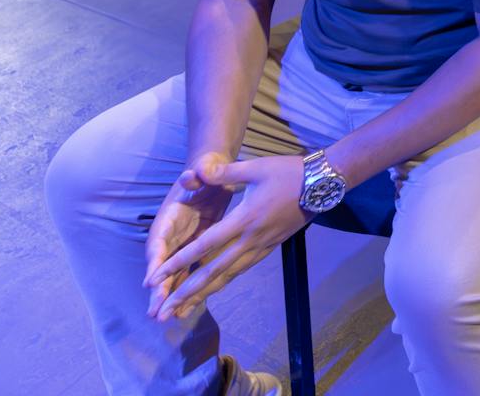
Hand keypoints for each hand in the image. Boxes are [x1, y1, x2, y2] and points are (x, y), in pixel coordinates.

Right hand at [142, 151, 239, 319]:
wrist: (212, 174)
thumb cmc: (206, 172)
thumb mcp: (203, 171)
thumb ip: (196, 175)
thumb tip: (191, 175)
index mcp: (168, 218)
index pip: (158, 243)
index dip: (155, 262)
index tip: (150, 281)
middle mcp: (171, 235)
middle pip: (162, 266)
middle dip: (159, 289)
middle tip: (156, 312)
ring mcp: (181, 244)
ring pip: (174, 275)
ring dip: (170, 296)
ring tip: (167, 319)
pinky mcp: (194, 249)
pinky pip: (189, 272)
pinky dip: (187, 290)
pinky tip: (187, 310)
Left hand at [146, 154, 308, 321]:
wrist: (322, 184)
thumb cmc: (288, 172)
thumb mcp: (255, 167)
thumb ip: (225, 173)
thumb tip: (199, 170)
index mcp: (244, 219)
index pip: (205, 246)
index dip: (179, 261)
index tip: (156, 277)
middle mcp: (251, 239)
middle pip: (213, 272)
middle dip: (186, 293)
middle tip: (164, 312)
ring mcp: (262, 247)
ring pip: (228, 276)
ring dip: (204, 294)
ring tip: (184, 311)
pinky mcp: (270, 248)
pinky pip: (242, 270)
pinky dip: (224, 282)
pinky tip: (213, 290)